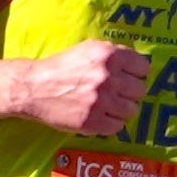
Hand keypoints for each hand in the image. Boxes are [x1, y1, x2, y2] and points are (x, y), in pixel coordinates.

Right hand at [10, 38, 151, 138]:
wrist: (32, 87)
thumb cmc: (61, 67)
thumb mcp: (87, 49)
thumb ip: (114, 54)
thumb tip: (140, 66)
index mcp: (108, 55)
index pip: (143, 67)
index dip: (135, 73)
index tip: (127, 77)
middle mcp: (107, 77)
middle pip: (140, 90)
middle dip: (129, 92)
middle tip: (115, 92)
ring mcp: (101, 101)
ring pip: (132, 110)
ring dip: (121, 109)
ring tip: (106, 106)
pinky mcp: (93, 121)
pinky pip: (118, 126)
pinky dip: (110, 123)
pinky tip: (98, 115)